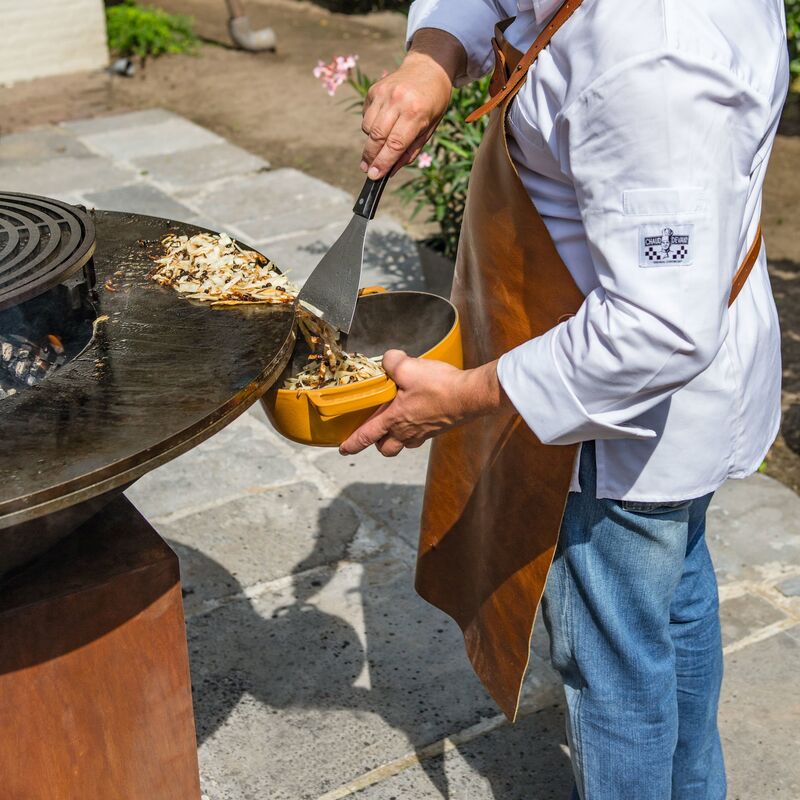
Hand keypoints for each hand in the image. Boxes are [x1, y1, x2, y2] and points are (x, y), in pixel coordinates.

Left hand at [339, 350, 511, 457]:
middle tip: (375, 433)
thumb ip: (391, 361)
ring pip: (404, 444)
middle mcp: (407, 431)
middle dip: (377, 444)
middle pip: (386, 448)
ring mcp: (424, 433)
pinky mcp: (437, 429)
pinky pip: (420, 436)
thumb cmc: (439, 386)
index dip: (352, 443)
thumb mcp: (408, 367)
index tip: (343, 449)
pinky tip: (419, 413)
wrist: (470, 396)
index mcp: (394, 419)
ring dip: (396, 438)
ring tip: (397, 423)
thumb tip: (388, 360)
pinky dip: (415, 429)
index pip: (366, 435)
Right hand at [360, 28, 466, 179]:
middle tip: (368, 170)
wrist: (429, 67)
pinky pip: (366, 116)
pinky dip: (370, 126)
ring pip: (368, 128)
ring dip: (371, 142)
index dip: (383, 163)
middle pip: (377, 137)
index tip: (375, 176)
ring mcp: (384, 93)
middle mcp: (398, 101)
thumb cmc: (433, 102)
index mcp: (417, 113)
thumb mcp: (430, 128)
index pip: (395, 144)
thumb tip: (391, 170)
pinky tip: (382, 124)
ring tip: (379, 145)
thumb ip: (411, 150)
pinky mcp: (374, 89)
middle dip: (371, 157)